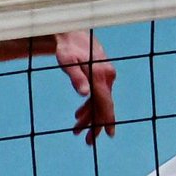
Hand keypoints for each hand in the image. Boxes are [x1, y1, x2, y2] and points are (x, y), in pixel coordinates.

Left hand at [49, 29, 118, 144]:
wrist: (71, 33)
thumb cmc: (67, 48)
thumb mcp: (67, 62)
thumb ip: (76, 78)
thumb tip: (84, 94)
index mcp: (100, 76)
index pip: (105, 103)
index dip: (107, 120)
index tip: (109, 134)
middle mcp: (106, 77)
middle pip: (103, 106)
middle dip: (96, 125)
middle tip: (88, 142)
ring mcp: (105, 76)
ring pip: (100, 102)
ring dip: (89, 117)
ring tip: (77, 130)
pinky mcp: (101, 75)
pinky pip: (97, 95)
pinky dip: (89, 106)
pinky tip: (79, 115)